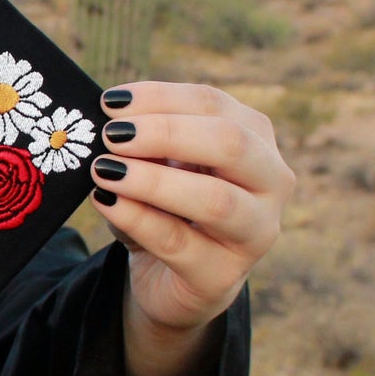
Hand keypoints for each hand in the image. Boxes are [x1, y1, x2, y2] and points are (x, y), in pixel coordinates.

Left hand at [89, 81, 294, 332]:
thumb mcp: (155, 167)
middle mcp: (270, 182)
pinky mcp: (221, 276)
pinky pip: (178, 243)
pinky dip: (137, 218)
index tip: (111, 102)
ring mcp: (255, 233)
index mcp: (255, 139)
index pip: (214, 105)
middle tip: (112, 134)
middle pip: (231, 144)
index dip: (162, 99)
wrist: (167, 276)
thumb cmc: (164, 207)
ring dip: (153, 181)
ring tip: (104, 170)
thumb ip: (143, 143)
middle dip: (167, 134)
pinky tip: (105, 201)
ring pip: (215, 200)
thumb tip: (113, 123)